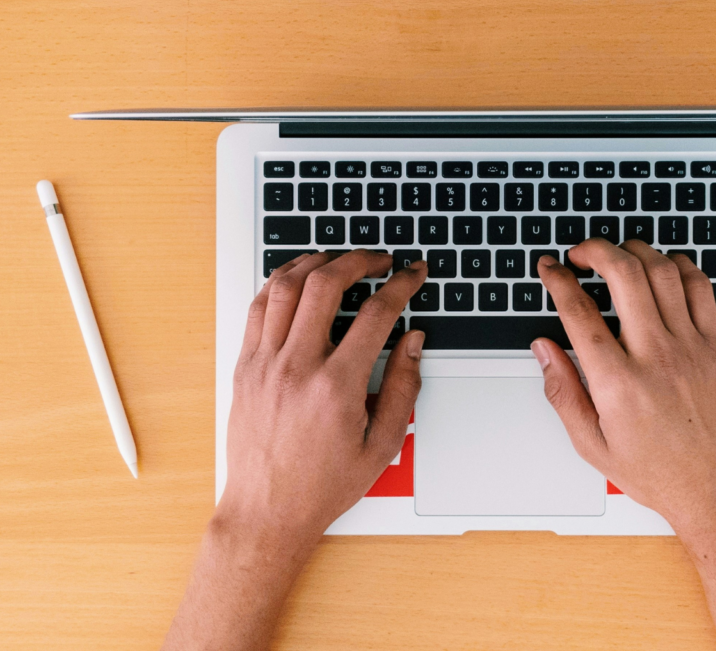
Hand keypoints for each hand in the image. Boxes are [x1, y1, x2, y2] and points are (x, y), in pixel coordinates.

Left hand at [221, 250, 426, 542]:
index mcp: (336, 387)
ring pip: (285, 286)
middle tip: (379, 259)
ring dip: (316, 262)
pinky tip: (297, 280)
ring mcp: (264, 364)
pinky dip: (279, 283)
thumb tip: (414, 342)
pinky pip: (257, 307)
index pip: (376, 314)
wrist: (266, 512)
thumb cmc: (321, 485)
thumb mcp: (382, 445)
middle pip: (326, 284)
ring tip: (338, 260)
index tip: (412, 274)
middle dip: (359, 259)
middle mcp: (296, 368)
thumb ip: (403, 387)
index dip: (401, 285)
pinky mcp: (245, 367)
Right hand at [532, 240, 715, 550]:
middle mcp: (656, 357)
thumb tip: (544, 350)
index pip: (579, 313)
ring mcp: (691, 348)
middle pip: (624, 275)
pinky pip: (700, 288)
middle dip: (595, 250)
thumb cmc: (658, 473)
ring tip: (618, 254)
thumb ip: (563, 391)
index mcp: (618, 383)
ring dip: (635, 251)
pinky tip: (663, 267)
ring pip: (663, 272)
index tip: (550, 268)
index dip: (558, 280)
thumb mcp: (592, 444)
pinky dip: (679, 266)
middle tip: (580, 253)